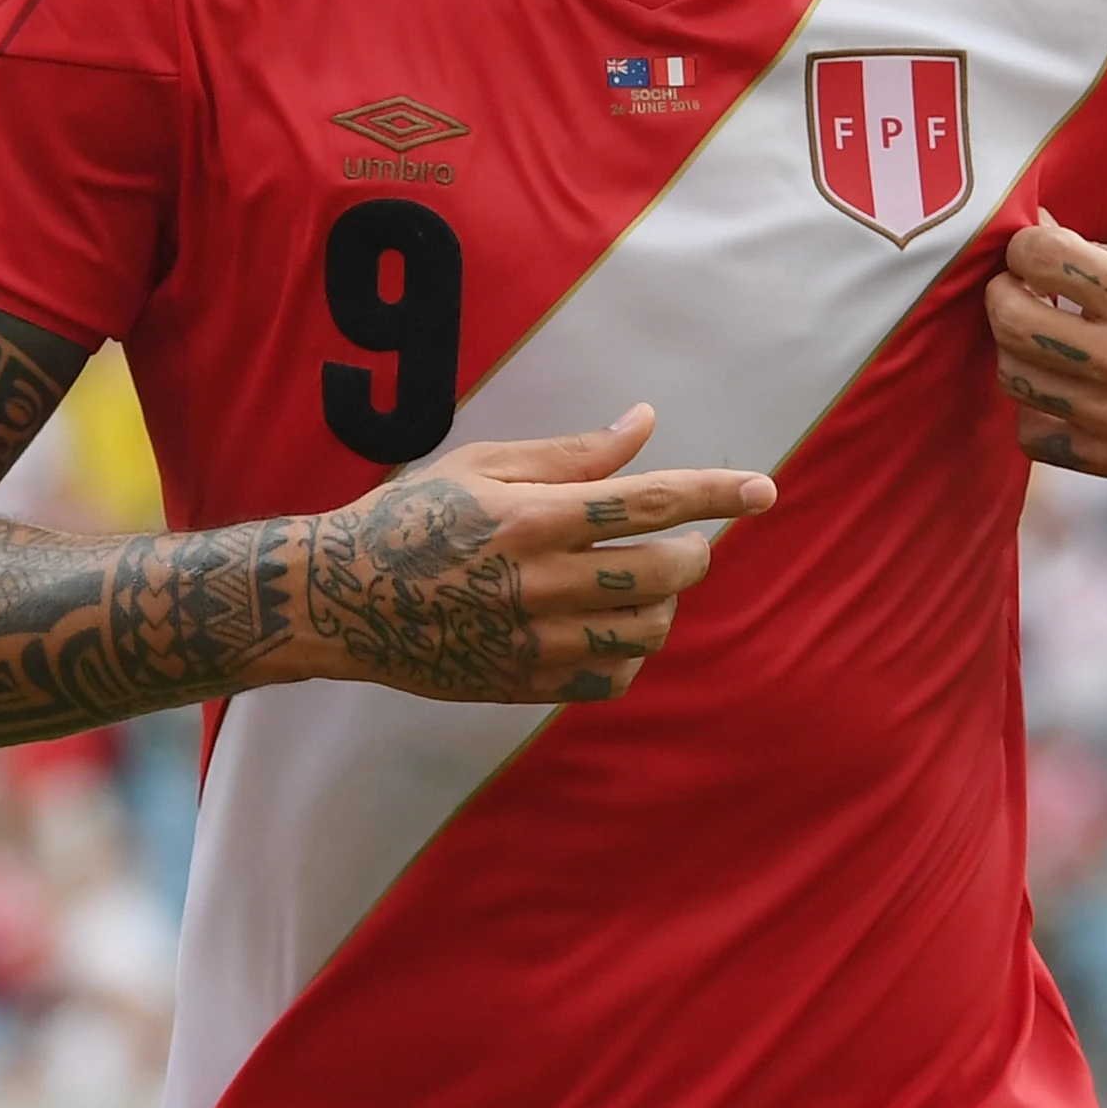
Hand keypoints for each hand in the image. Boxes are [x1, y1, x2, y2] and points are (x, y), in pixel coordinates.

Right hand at [295, 405, 773, 704]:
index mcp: (532, 518)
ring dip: (664, 604)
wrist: (341, 598)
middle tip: (688, 544)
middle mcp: (541, 582)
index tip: (765, 492)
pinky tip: (610, 629)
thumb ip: (571, 454)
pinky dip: (629, 655)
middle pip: (666, 573)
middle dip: (696, 553)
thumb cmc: (410, 519)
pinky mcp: (525, 683)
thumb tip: (644, 424)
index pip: (649, 502)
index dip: (716, 495)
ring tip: (643, 585)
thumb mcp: (482, 466)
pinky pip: (612, 679)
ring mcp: (535, 641)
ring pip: (647, 631)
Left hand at [983, 212, 1106, 497]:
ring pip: (1013, 376)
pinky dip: (1034, 407)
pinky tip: (1061, 388)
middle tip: (1021, 288)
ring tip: (1044, 335)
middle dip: (1003, 293)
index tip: (1036, 249)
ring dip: (1015, 347)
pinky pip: (1032, 434)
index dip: (1026, 245)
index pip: (1042, 259)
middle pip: (1011, 320)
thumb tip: (1045, 230)